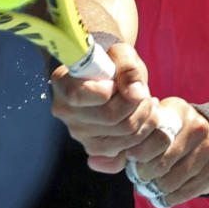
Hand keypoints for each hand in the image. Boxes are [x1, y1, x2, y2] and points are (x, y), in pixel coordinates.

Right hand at [49, 42, 155, 172]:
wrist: (109, 74)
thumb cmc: (112, 60)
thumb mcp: (122, 52)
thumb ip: (128, 68)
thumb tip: (135, 94)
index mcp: (62, 83)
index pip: (80, 95)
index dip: (109, 90)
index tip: (118, 81)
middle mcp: (65, 111)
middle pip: (109, 118)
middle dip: (137, 105)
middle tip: (145, 94)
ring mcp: (78, 132)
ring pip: (121, 138)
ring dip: (143, 121)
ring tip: (146, 105)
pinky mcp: (93, 148)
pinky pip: (122, 155)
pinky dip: (140, 138)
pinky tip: (142, 121)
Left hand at [125, 97, 208, 207]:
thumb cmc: (176, 131)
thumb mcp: (162, 120)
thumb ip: (141, 131)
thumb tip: (111, 157)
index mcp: (179, 111)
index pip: (152, 138)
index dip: (137, 153)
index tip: (131, 158)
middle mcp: (198, 128)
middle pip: (160, 163)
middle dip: (144, 175)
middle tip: (139, 177)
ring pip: (170, 182)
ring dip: (155, 189)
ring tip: (150, 187)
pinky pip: (184, 193)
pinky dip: (169, 199)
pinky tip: (163, 196)